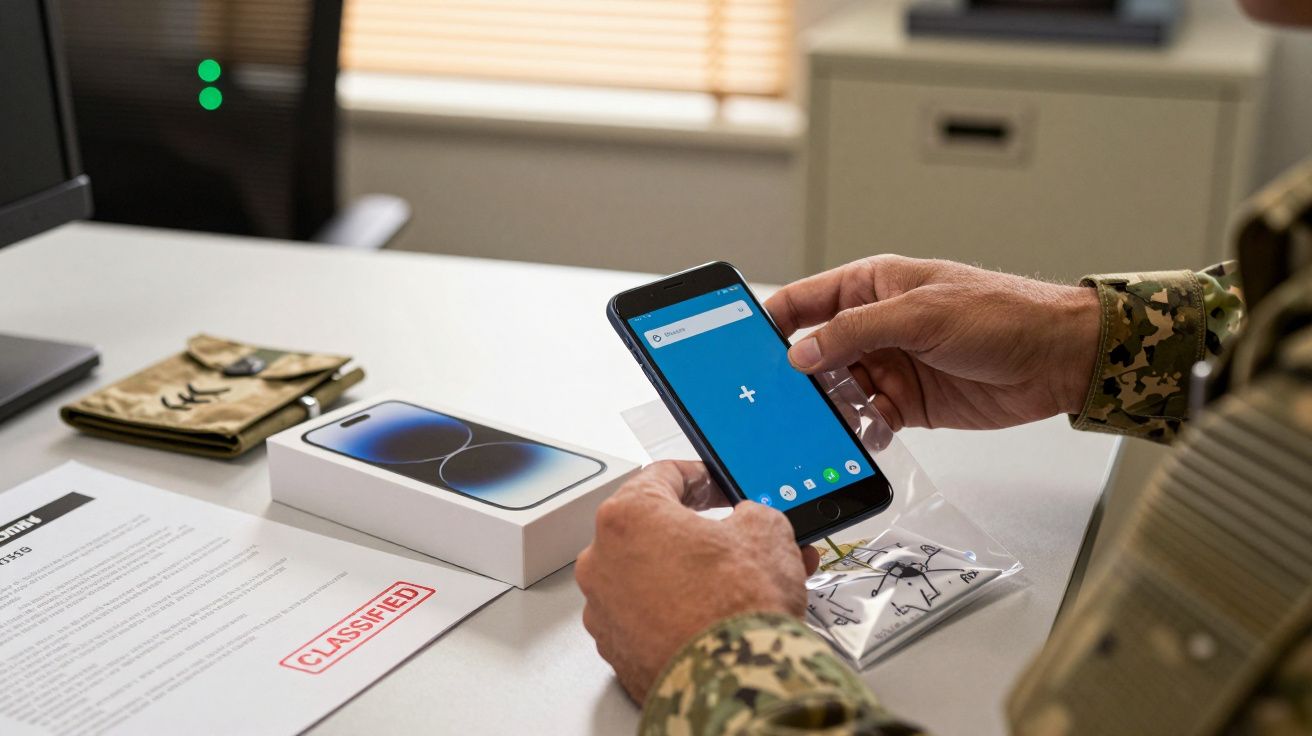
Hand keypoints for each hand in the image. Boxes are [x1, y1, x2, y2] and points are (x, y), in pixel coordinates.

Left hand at [576, 461, 819, 702]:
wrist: (734, 684)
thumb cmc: (737, 607)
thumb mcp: (766, 532)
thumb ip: (752, 515)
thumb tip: (750, 523)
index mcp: (628, 517)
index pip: (661, 475)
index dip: (699, 476)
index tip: (715, 484)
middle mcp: (602, 560)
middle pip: (652, 530)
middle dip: (699, 533)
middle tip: (735, 537)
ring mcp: (604, 609)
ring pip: (650, 577)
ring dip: (691, 575)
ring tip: (742, 583)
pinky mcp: (616, 650)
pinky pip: (647, 617)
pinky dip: (677, 612)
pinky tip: (717, 615)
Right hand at [765, 255, 1100, 430]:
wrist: (1059, 359)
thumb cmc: (1004, 314)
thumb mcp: (921, 314)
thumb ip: (855, 331)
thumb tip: (801, 352)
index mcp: (871, 286)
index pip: (804, 302)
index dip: (771, 323)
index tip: (742, 349)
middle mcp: (875, 326)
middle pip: (814, 353)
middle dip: (796, 377)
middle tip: (775, 400)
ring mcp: (890, 365)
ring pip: (837, 392)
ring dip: (830, 409)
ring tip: (821, 425)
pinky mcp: (908, 403)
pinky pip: (868, 420)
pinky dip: (862, 431)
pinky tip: (866, 436)